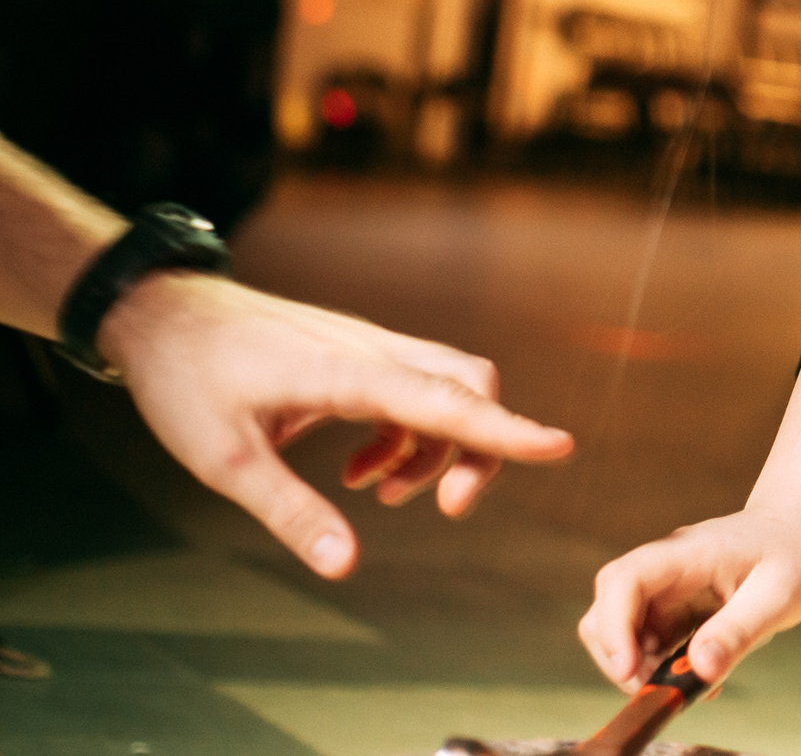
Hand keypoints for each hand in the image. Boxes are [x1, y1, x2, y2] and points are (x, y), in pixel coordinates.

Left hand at [98, 271, 573, 577]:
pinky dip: (409, 434)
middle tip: (445, 508)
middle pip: (468, 387)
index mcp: (344, 373)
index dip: (503, 430)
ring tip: (383, 494)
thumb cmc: (186, 381)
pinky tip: (361, 471)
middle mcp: (371, 351)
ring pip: (446, 387)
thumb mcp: (223, 460)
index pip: (444, 401)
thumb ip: (290, 512)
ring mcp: (368, 347)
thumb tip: (346, 567)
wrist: (162, 313)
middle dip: (479, 448)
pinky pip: (414, 390)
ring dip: (437, 446)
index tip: (558, 448)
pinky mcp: (358, 353)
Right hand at [580, 502, 800, 690]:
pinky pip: (650, 640)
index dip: (614, 628)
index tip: (630, 670)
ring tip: (695, 682)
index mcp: (688, 553)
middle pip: (608, 610)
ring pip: (622, 631)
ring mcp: (668, 586)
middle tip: (665, 687)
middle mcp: (667, 567)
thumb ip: (738, 632)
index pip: (624, 580)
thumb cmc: (799, 549)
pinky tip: (703, 673)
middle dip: (622, 657)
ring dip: (644, 666)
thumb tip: (699, 671)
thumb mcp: (781, 594)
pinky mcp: (676, 605)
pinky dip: (663, 665)